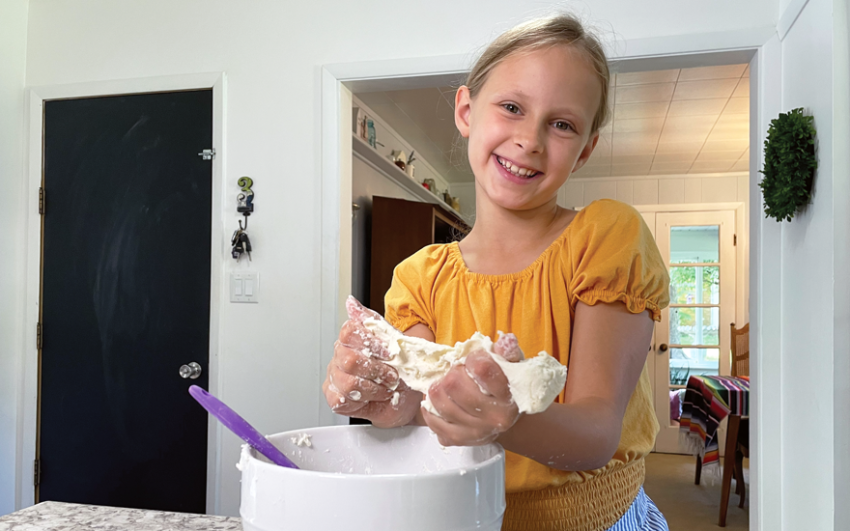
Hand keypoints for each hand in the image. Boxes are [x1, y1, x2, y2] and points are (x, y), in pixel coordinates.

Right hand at [322, 298, 421, 427]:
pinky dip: (364, 401)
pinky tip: (374, 397)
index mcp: (352, 339)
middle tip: (391, 375)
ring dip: (374, 388)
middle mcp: (340, 356)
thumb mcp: (394, 340)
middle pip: (348, 360)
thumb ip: (373, 321)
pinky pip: (341, 400)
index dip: (371, 343)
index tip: (388, 353)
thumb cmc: (400, 366)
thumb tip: (351, 302)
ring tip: (386, 388)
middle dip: (376, 370)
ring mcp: (335, 378)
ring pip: (347, 383)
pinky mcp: (336, 399)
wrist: (406, 393)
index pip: (349, 332)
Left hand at [422, 333, 522, 445]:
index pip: (483, 369)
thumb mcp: (512, 365)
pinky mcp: (457, 440)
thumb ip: (507, 352)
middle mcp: (494, 418)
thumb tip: (505, 341)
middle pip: (453, 384)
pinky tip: (439, 399)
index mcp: (510, 397)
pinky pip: (431, 420)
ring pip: (438, 401)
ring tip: (448, 385)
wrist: (505, 416)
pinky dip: (429, 407)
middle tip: (458, 372)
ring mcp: (474, 431)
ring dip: (439, 388)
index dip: (473, 358)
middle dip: (453, 372)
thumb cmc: (506, 386)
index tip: (474, 360)